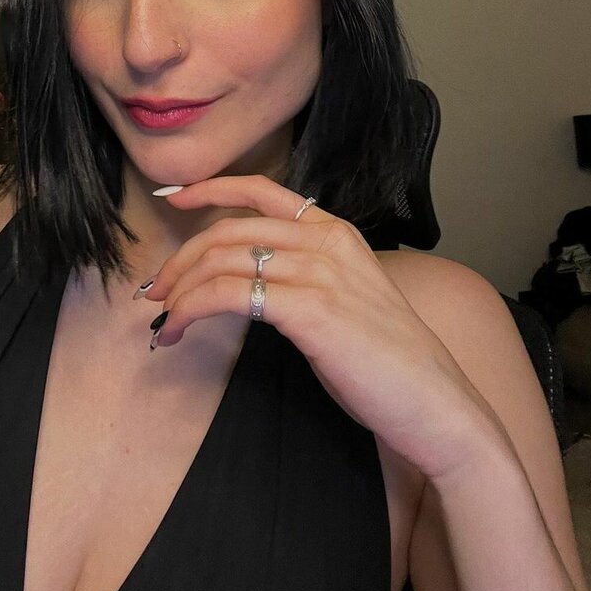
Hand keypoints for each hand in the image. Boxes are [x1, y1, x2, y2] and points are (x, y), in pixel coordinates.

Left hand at [145, 174, 503, 482]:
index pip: (263, 190)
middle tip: (155, 292)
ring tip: (162, 319)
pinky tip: (178, 330)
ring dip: (179, 290)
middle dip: (181, 259)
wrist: (435, 403)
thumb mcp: (345, 297)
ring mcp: (320, 273)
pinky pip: (228, 294)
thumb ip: (304, 275)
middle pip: (229, 230)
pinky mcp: (311, 310)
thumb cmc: (387, 359)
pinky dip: (190, 308)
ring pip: (222, 261)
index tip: (174, 197)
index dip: (212, 188)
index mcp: (336, 232)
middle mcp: (327, 242)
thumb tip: (244, 280)